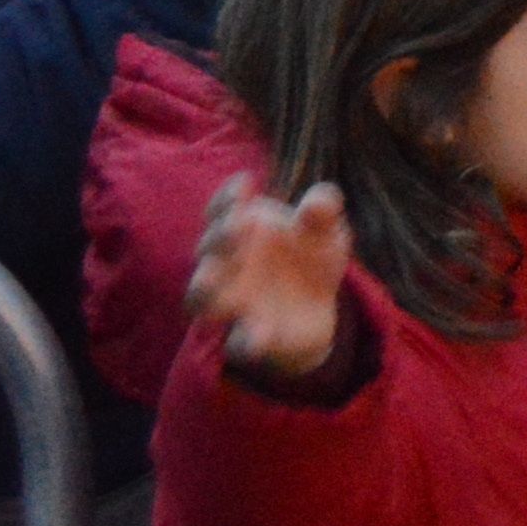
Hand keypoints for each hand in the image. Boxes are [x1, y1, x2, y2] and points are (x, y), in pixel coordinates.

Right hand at [188, 178, 356, 386]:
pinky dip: (246, 339)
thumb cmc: (310, 255)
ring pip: (200, 298)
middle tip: (239, 226)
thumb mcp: (325, 231)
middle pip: (207, 249)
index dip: (227, 197)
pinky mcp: (247, 338)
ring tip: (213, 279)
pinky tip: (259, 335)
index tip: (245, 183)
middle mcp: (224, 265)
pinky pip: (237, 342)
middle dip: (219, 237)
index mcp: (241, 230)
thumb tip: (317, 201)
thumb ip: (322, 212)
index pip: (222, 210)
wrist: (318, 307)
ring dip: (206, 289)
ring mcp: (231, 301)